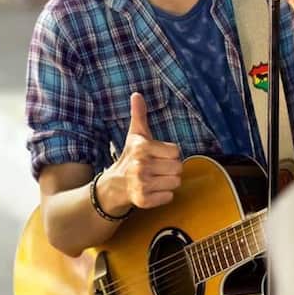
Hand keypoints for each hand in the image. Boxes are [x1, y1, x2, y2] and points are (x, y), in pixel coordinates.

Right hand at [97, 93, 182, 211]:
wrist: (115, 184)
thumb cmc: (130, 157)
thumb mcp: (135, 135)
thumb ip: (139, 115)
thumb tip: (137, 94)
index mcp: (142, 147)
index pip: (176, 152)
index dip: (169, 154)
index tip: (158, 155)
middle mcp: (140, 165)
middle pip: (178, 168)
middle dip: (170, 169)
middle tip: (157, 169)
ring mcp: (141, 183)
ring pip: (175, 183)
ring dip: (168, 183)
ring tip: (155, 179)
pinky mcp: (143, 200)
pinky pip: (169, 197)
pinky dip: (164, 196)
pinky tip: (152, 190)